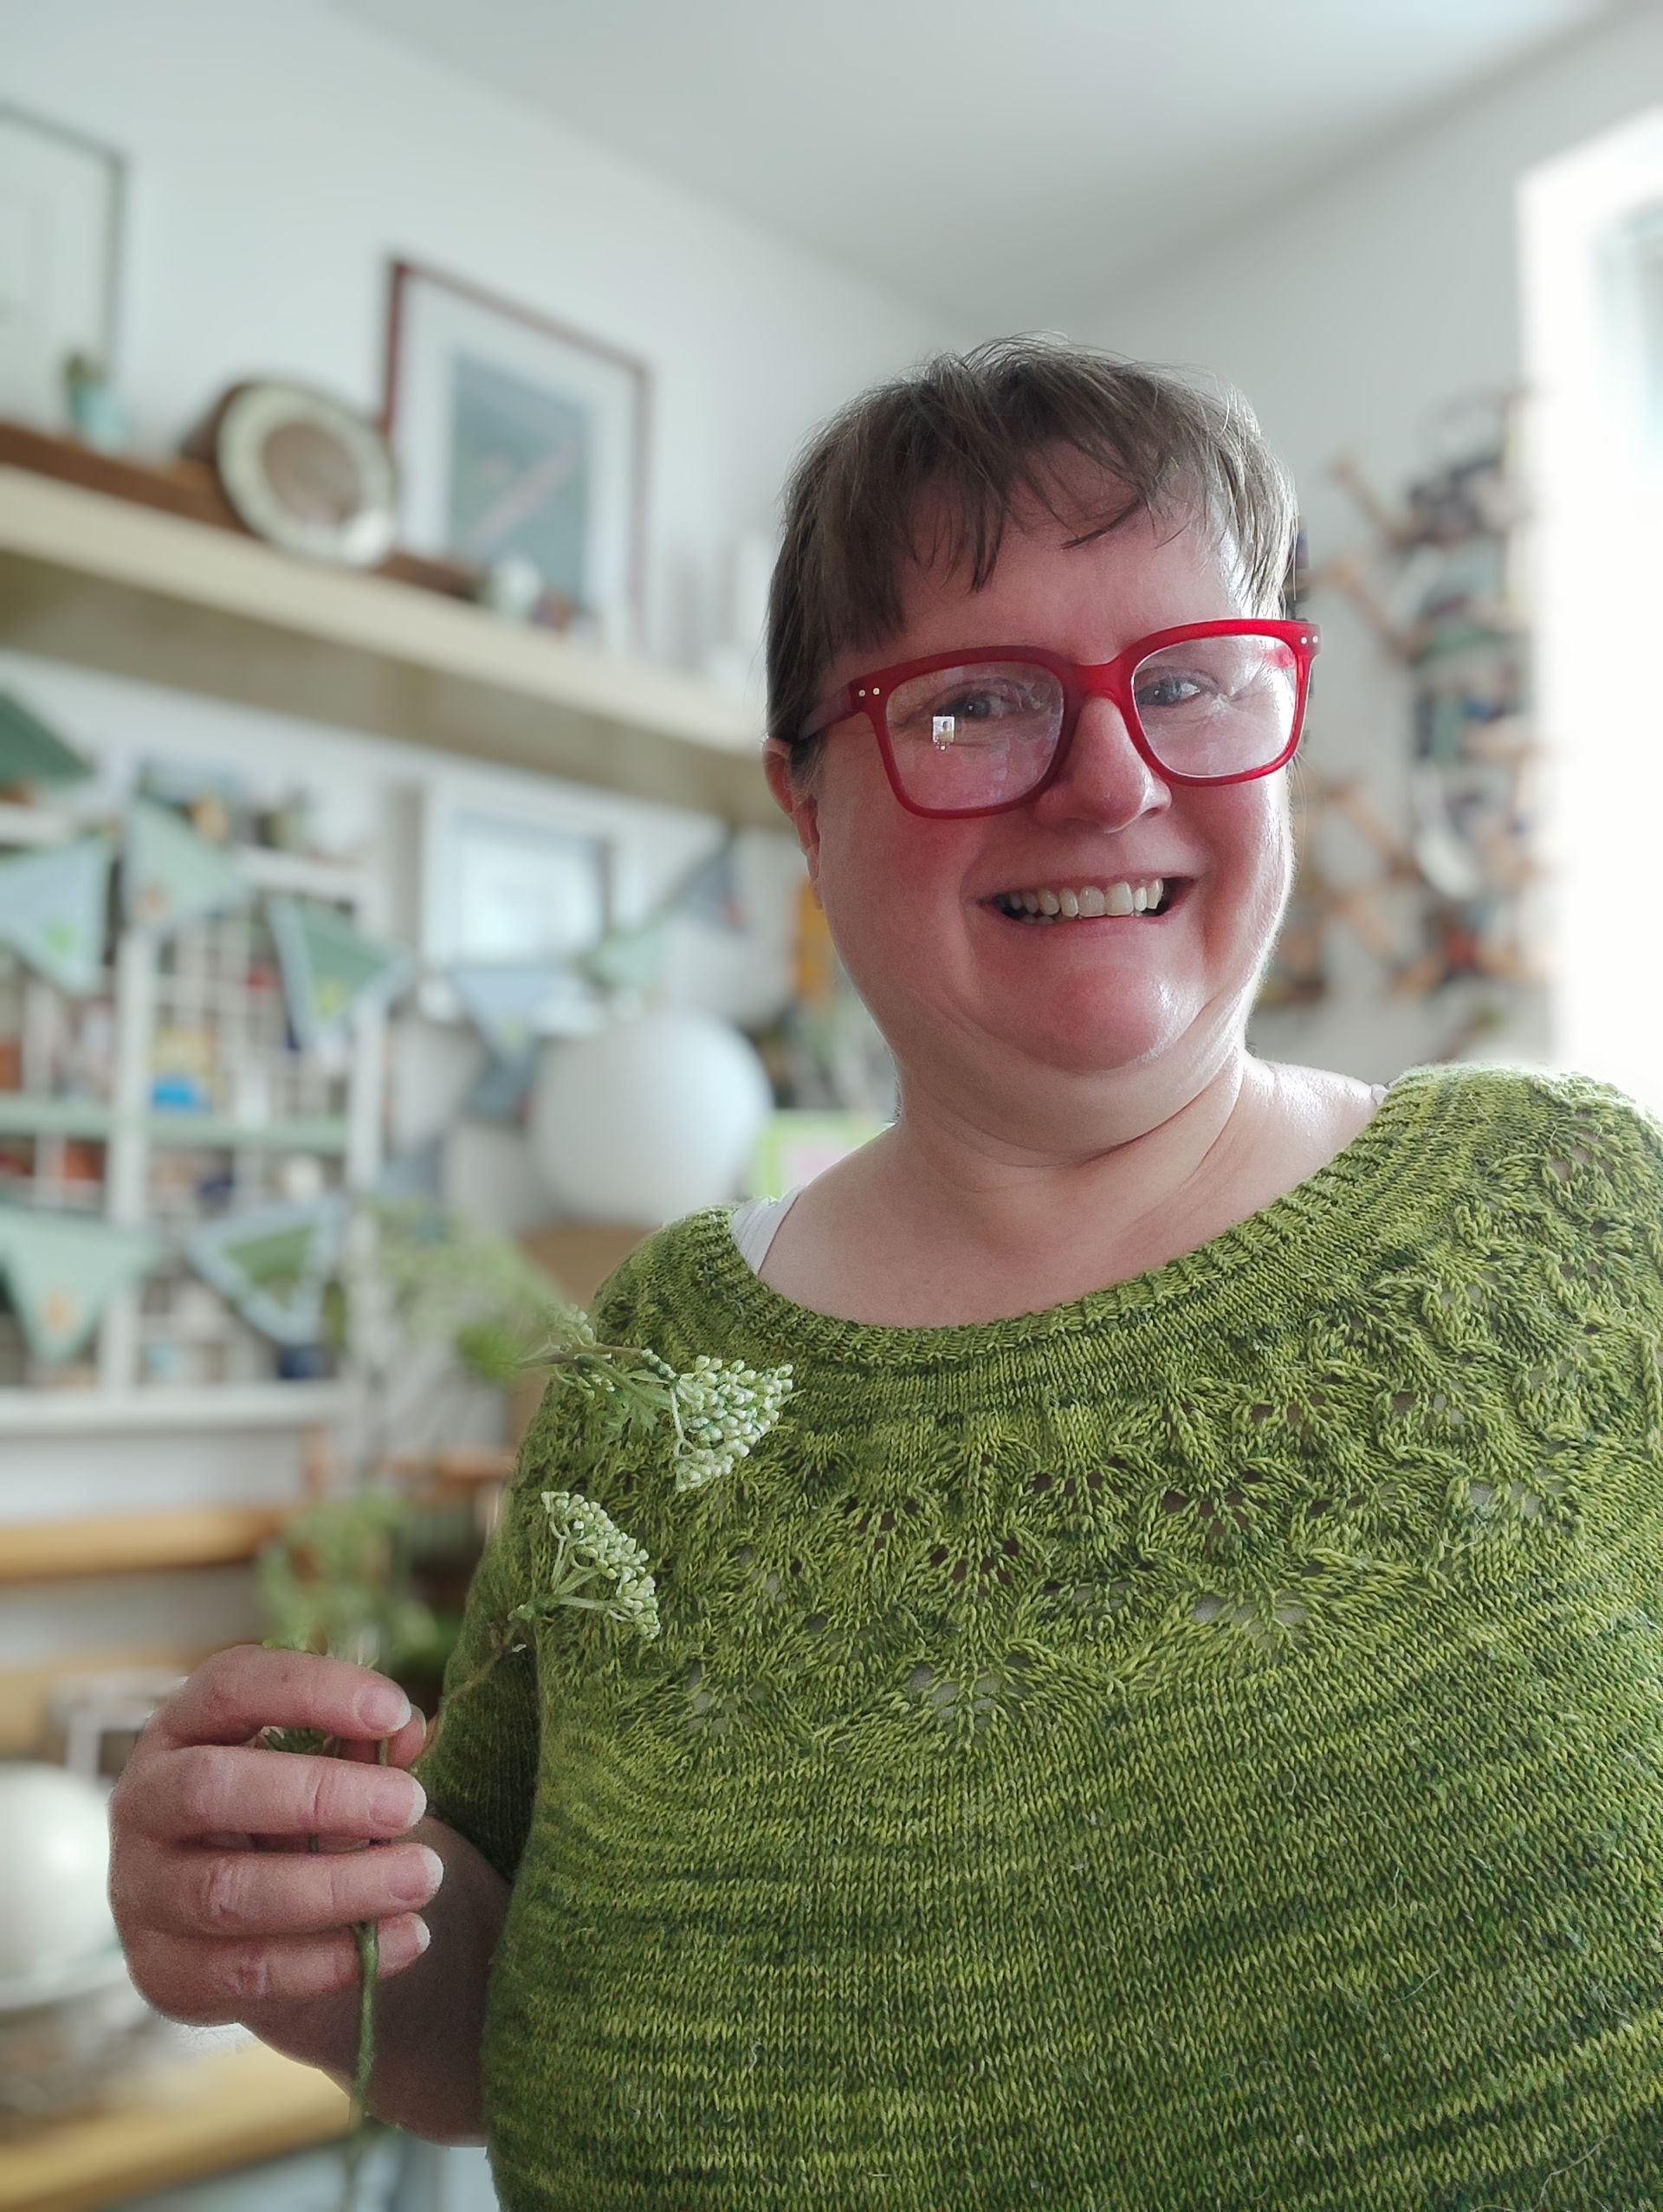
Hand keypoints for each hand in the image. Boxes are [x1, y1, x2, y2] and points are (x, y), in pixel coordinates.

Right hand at [110, 1644, 440, 2026]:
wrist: (253, 1924)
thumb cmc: (295, 1814)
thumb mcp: (330, 1767)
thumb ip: (365, 1743)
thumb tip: (410, 1733)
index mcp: (184, 1727)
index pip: (231, 1687)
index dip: (312, 1691)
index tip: (394, 1710)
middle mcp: (145, 1803)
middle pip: (209, 1789)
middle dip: (319, 1795)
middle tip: (411, 1803)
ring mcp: (143, 1893)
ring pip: (227, 1892)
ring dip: (338, 1887)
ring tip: (423, 1877)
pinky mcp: (163, 1974)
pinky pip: (245, 1971)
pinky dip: (333, 1961)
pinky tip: (406, 1938)